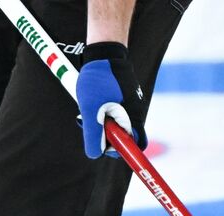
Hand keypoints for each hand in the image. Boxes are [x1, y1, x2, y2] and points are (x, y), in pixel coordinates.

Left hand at [76, 42, 145, 158]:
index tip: (103, 145)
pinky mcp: (122, 99)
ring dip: (99, 124)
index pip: (136, 146)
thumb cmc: (97, 81)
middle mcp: (134, 113)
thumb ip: (93, 134)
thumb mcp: (90, 111)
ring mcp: (129, 105)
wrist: (103, 53)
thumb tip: (95, 154)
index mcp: (132, 118)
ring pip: (114, 126)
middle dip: (104, 137)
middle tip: (88, 124)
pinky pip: (112, 114)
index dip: (120, 151)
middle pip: (122, 138)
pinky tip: (90, 104)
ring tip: (87, 111)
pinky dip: (100, 113)